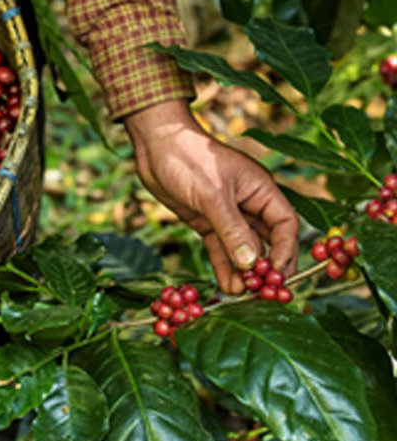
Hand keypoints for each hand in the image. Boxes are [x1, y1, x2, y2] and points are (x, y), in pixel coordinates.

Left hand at [125, 100, 298, 292]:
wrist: (156, 145)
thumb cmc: (189, 159)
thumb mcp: (212, 194)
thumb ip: (233, 229)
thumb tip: (253, 264)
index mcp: (260, 190)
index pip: (285, 225)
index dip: (285, 251)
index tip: (278, 276)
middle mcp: (249, 204)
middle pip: (268, 241)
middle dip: (266, 267)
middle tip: (263, 293)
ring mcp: (227, 214)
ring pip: (243, 249)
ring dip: (243, 272)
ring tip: (241, 295)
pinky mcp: (207, 221)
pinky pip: (221, 249)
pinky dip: (224, 266)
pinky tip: (226, 286)